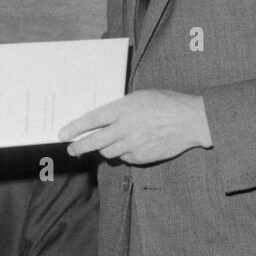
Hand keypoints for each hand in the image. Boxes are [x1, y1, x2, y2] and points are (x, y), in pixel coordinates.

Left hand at [59, 90, 212, 163]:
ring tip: (102, 145)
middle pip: (94, 142)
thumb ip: (121, 107)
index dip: (75, 128)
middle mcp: (125, 128)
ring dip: (103, 149)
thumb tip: (104, 117)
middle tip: (72, 149)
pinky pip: (125, 158)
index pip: (92, 120)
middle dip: (79, 147)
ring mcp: (133, 144)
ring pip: (107, 152)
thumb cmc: (167, 103)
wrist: (192, 120)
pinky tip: (129, 146)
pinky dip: (123, 154)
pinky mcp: (142, 157)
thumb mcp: (141, 97)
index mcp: (123, 108)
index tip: (63, 134)